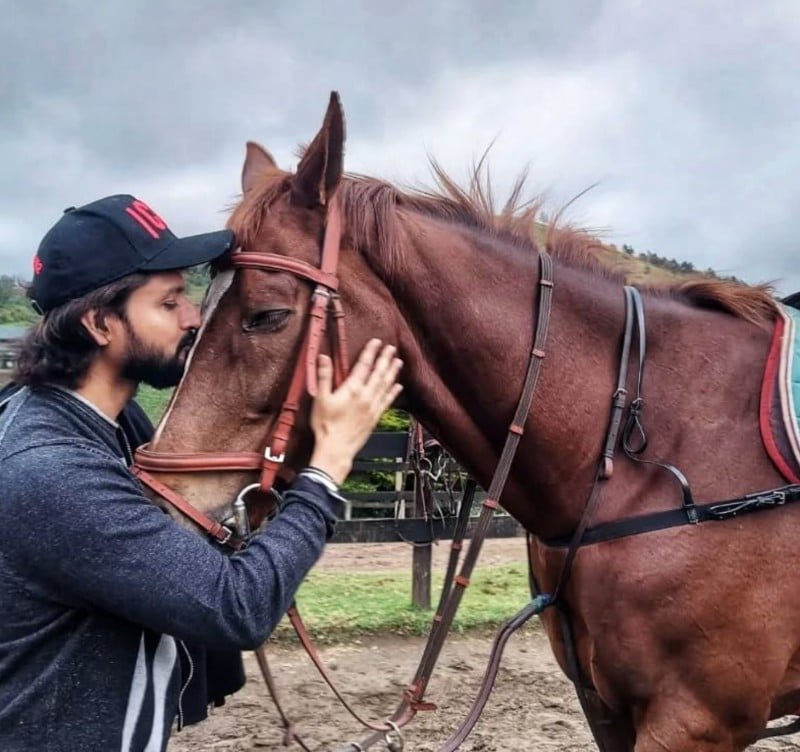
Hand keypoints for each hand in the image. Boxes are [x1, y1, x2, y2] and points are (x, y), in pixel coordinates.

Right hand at [309, 339, 402, 483]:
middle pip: (378, 373)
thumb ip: (324, 376)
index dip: (371, 352)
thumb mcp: (320, 399)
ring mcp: (372, 407)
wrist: (336, 449)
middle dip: (385, 359)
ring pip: (385, 385)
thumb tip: (324, 357)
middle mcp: (365, 396)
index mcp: (352, 389)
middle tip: (392, 348)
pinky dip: (393, 392)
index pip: (364, 365)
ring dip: (392, 372)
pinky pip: (387, 401)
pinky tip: (398, 386)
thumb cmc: (325, 425)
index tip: (377, 342)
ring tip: (398, 361)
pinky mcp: (375, 417)